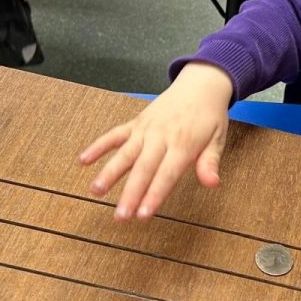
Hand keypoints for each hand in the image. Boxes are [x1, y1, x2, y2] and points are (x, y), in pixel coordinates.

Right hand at [78, 63, 233, 220]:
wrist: (199, 84)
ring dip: (109, 172)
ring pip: (124, 153)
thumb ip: (210, 162)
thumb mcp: (217, 139)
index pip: (166, 175)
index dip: (154, 195)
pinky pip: (114, 135)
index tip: (143, 215)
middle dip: (130, 193)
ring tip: (95, 191)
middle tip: (120, 216)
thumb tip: (213, 184)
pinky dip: (98, 146)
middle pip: (143, 169)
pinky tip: (83, 160)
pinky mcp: (135, 123)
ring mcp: (145, 129)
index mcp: (183, 144)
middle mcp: (160, 137)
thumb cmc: (209, 116)